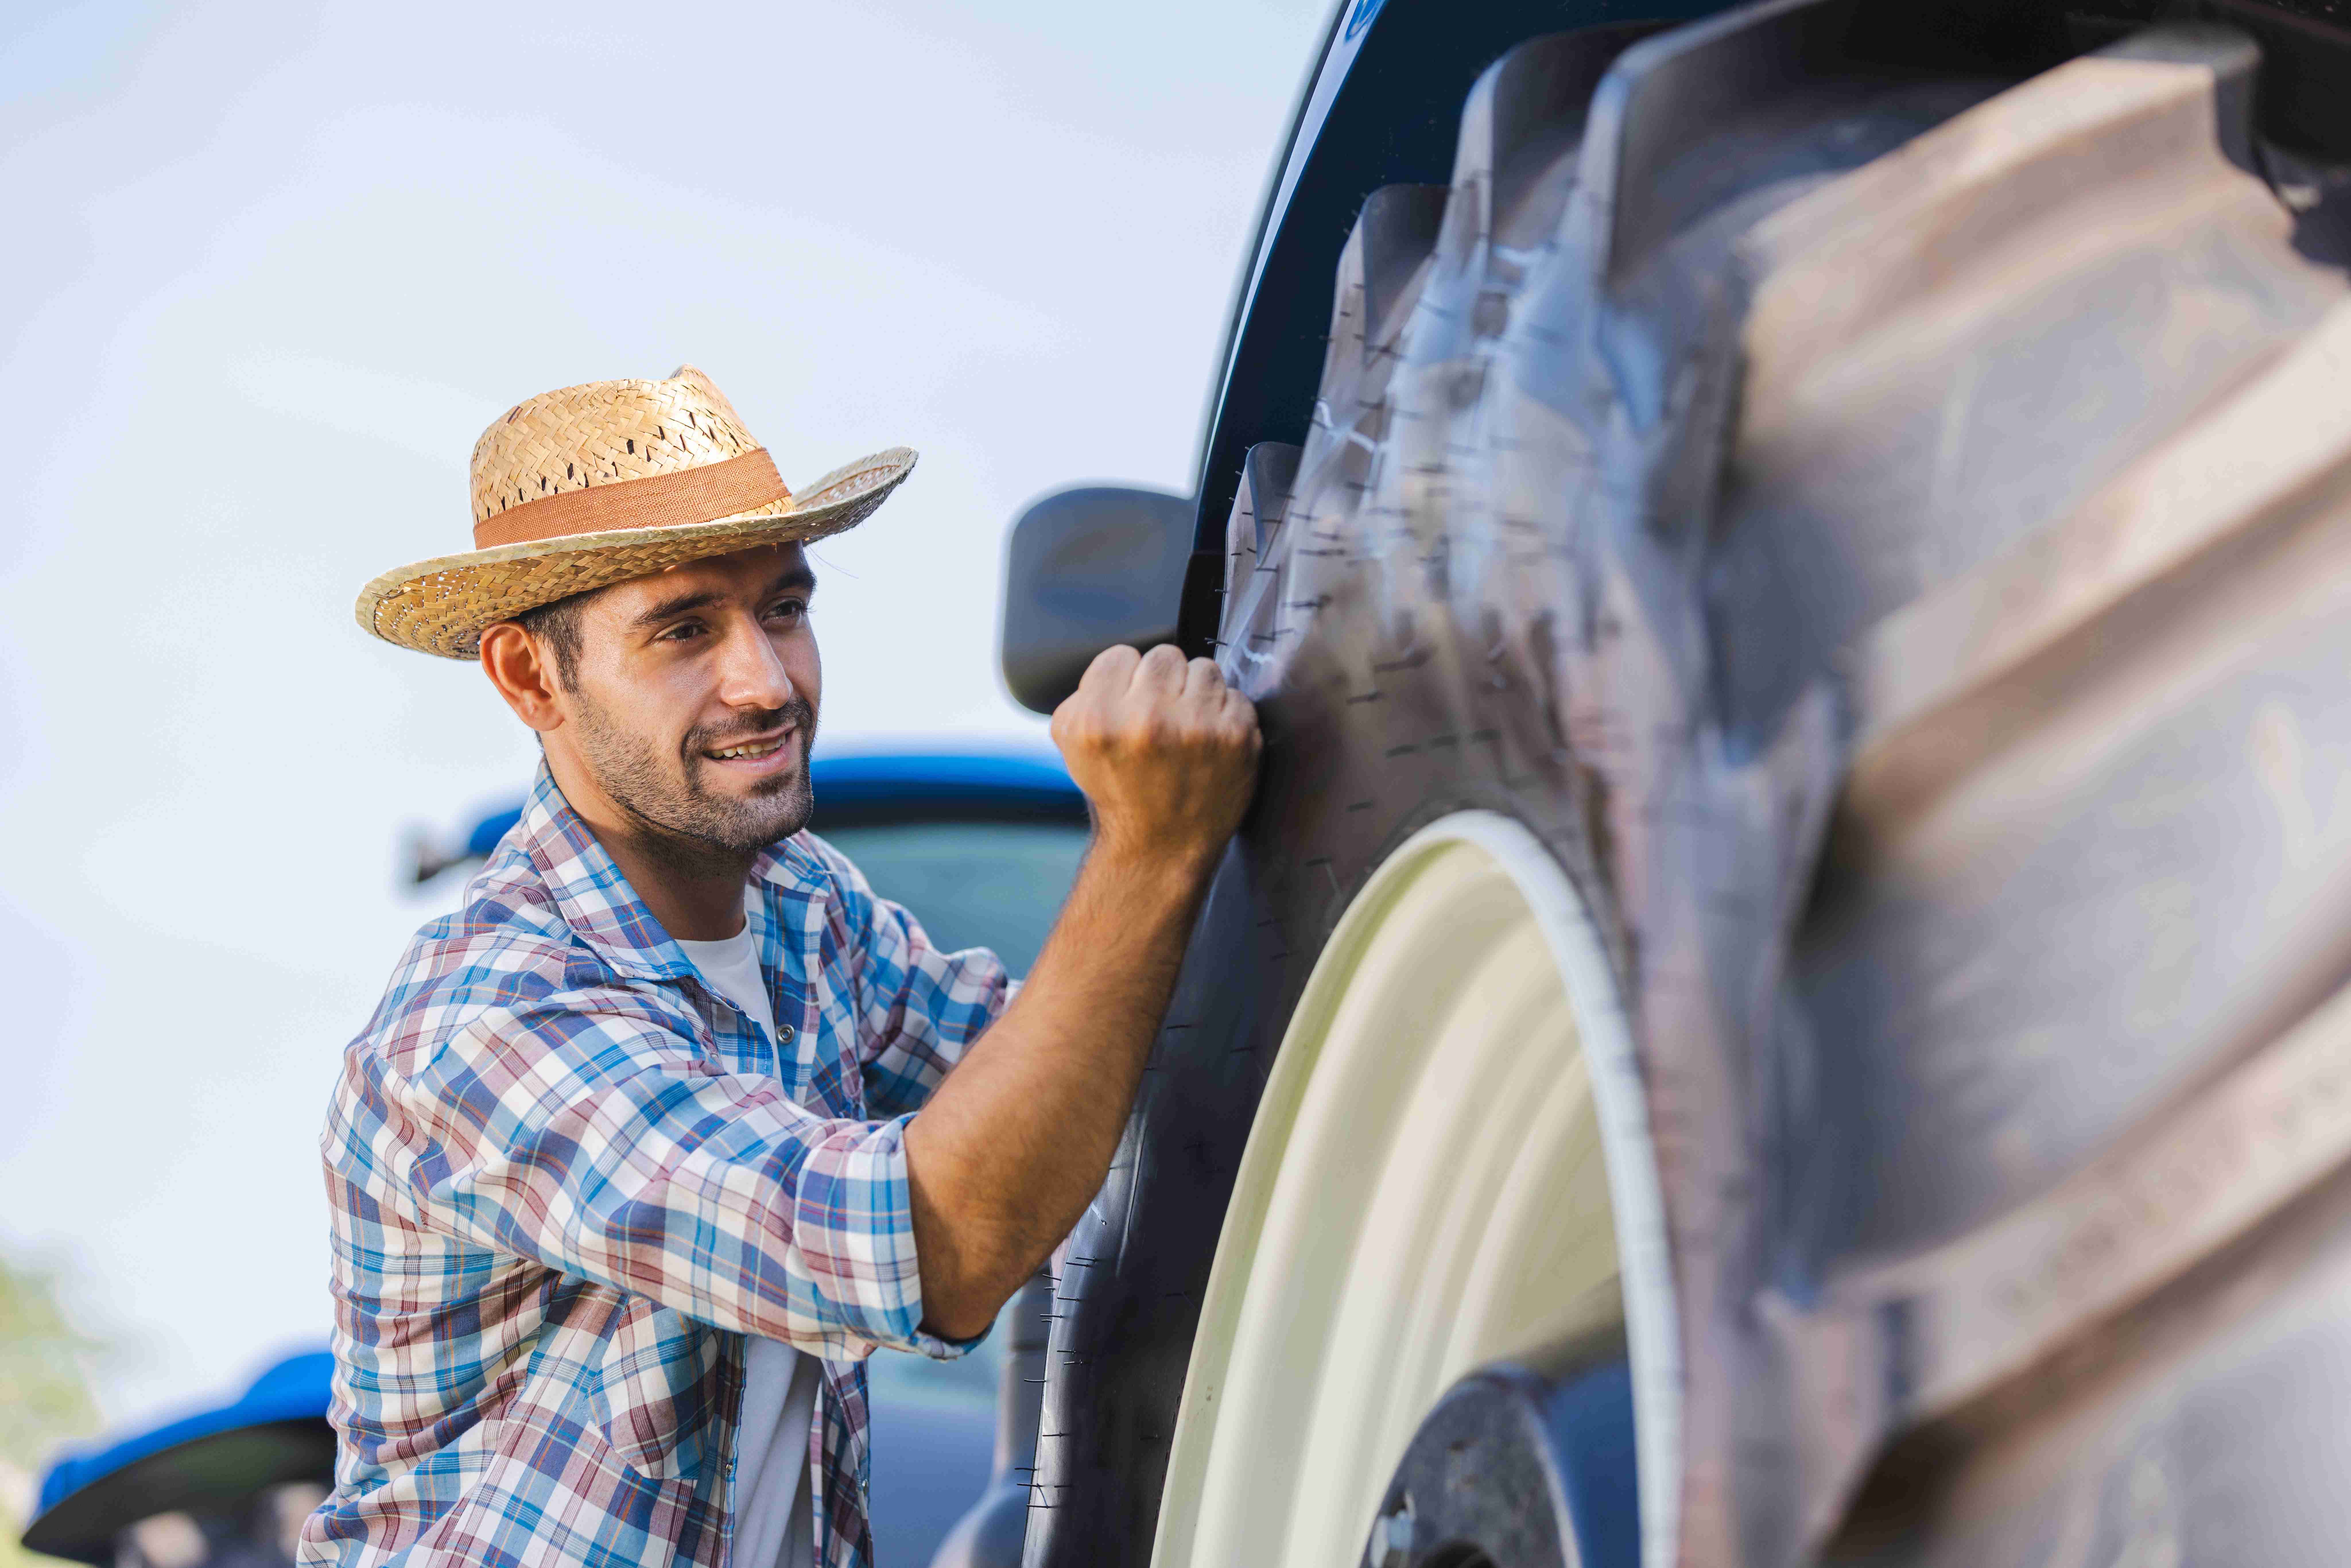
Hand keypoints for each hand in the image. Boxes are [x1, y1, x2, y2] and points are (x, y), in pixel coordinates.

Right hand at [1049, 643, 1260, 869]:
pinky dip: (1226, 717)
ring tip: (1187, 731)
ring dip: (1197, 695)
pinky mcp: (1237, 738)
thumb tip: (1119, 665)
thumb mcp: (1074, 749)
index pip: (1120, 655)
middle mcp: (1147, 720)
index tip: (1129, 708)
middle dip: (1163, 684)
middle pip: (1164, 656)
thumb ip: (1084, 696)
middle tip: (1161, 721)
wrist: (1161, 850)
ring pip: (1204, 668)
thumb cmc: (1120, 796)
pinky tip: (1211, 745)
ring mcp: (1197, 728)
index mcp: (1098, 721)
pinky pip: (1235, 695)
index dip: (1125, 681)